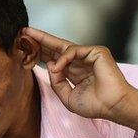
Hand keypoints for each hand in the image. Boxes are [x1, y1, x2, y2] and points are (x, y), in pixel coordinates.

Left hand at [22, 27, 137, 135]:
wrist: (113, 107)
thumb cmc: (95, 105)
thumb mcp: (67, 97)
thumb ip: (56, 82)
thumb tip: (50, 65)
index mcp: (74, 72)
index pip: (54, 59)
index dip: (40, 53)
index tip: (25, 47)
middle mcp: (80, 61)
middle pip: (56, 48)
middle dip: (39, 40)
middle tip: (23, 31)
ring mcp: (89, 55)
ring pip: (63, 45)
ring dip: (44, 41)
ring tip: (29, 35)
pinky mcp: (97, 52)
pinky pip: (74, 51)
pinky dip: (64, 58)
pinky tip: (56, 66)